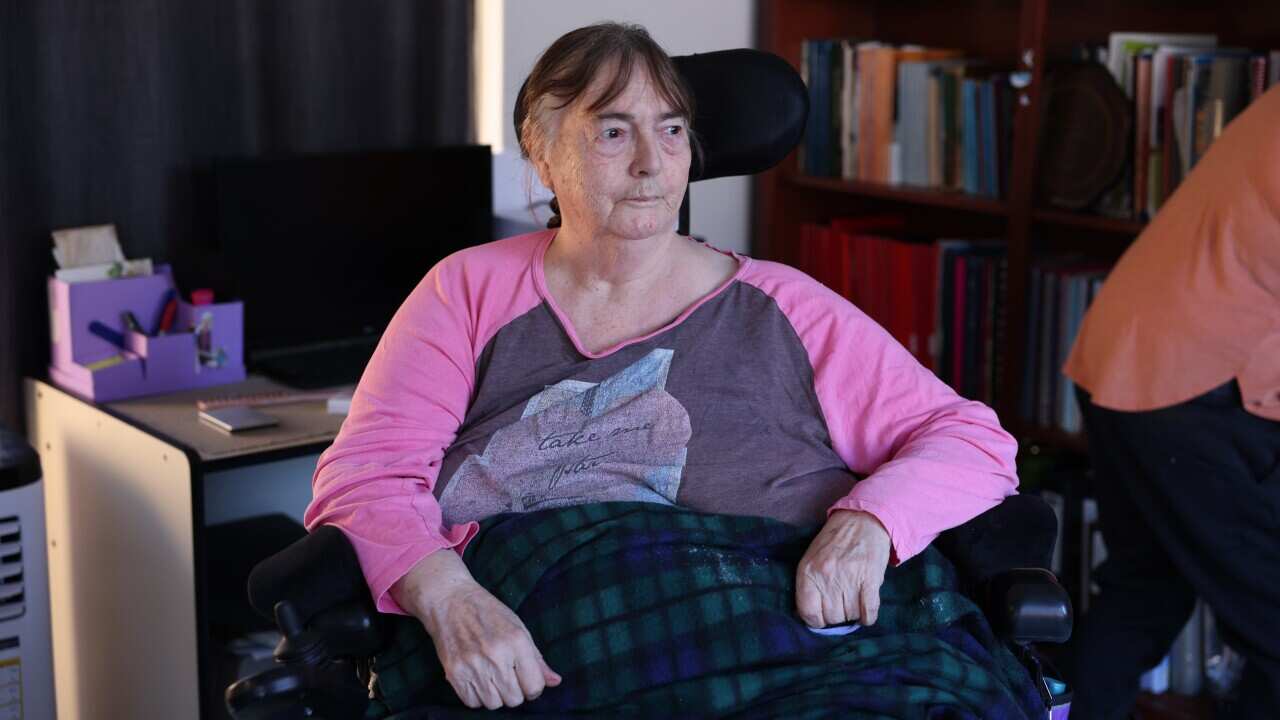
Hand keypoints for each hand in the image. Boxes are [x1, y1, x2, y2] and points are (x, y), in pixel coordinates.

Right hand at [391, 550, 561, 708]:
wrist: (450, 601)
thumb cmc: (488, 612)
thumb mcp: (519, 628)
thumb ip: (537, 658)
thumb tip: (555, 681)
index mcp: (516, 642)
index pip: (534, 687)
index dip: (533, 687)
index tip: (526, 678)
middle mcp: (496, 655)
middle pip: (514, 699)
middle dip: (515, 691)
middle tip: (507, 675)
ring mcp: (473, 665)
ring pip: (494, 704)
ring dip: (495, 695)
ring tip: (491, 676)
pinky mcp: (454, 673)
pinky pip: (472, 702)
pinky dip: (476, 696)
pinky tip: (477, 679)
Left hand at [795, 509, 891, 627]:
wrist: (862, 520)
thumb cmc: (834, 541)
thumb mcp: (812, 558)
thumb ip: (808, 585)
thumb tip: (809, 617)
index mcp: (808, 571)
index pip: (807, 612)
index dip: (815, 621)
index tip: (821, 618)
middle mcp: (826, 576)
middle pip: (831, 617)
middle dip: (836, 616)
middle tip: (841, 603)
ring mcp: (849, 578)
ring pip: (850, 616)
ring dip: (852, 613)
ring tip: (853, 599)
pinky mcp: (870, 580)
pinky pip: (868, 612)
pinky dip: (867, 617)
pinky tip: (865, 611)